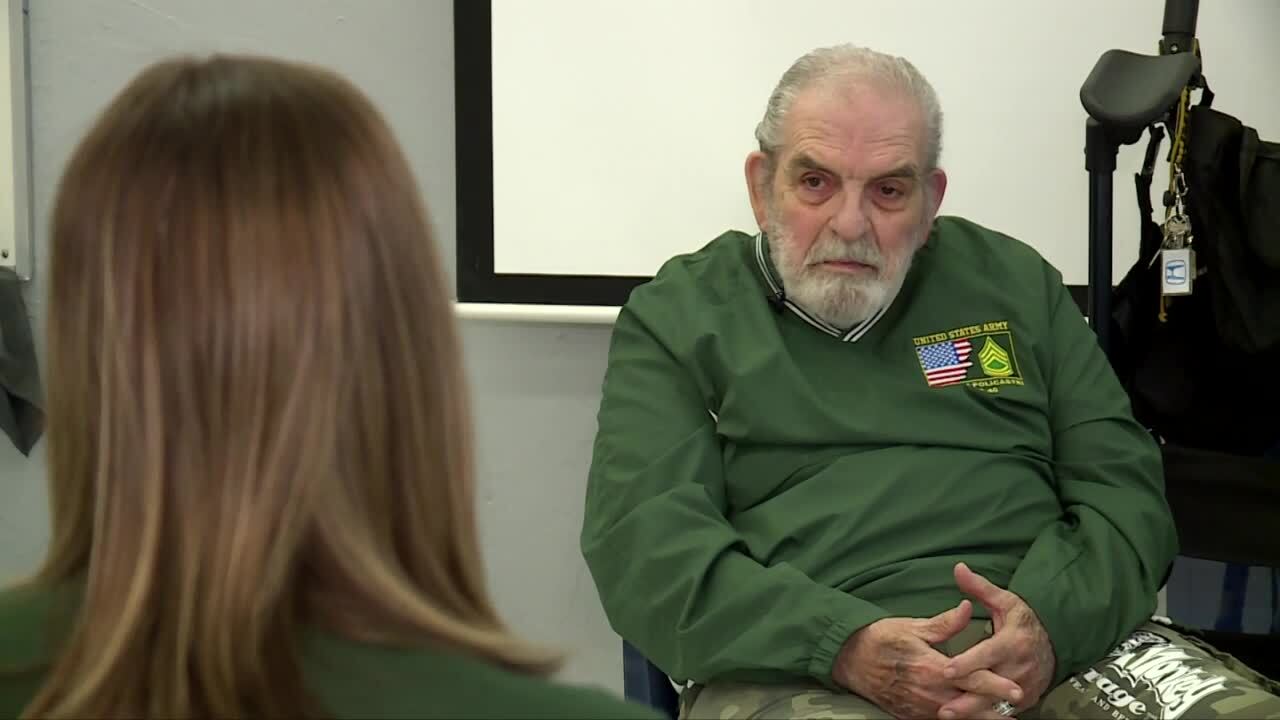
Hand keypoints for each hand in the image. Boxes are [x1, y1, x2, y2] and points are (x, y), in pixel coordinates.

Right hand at [834, 600, 1023, 719]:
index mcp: (931, 668)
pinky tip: (971, 719)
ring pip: (958, 717)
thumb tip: (968, 608)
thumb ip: (944, 623)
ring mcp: (920, 707)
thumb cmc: (879, 639)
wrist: (849, 659)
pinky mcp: (912, 715)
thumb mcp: (911, 626)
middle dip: (996, 710)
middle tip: (1017, 711)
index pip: (971, 678)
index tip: (1017, 689)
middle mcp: (929, 692)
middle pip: (970, 704)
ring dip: (980, 718)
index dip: (996, 685)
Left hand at [939, 563, 1055, 718]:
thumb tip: (959, 568)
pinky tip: (965, 718)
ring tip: (948, 715)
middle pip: (989, 686)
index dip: (967, 663)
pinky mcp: (1026, 700)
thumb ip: (980, 588)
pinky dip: (985, 715)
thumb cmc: (1025, 621)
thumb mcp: (1005, 601)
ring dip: (972, 711)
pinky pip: (1003, 710)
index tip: (947, 670)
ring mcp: (1023, 685)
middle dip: (966, 699)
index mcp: (1012, 642)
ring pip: (996, 703)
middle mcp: (1018, 667)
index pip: (987, 654)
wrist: (1055, 642)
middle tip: (943, 708)